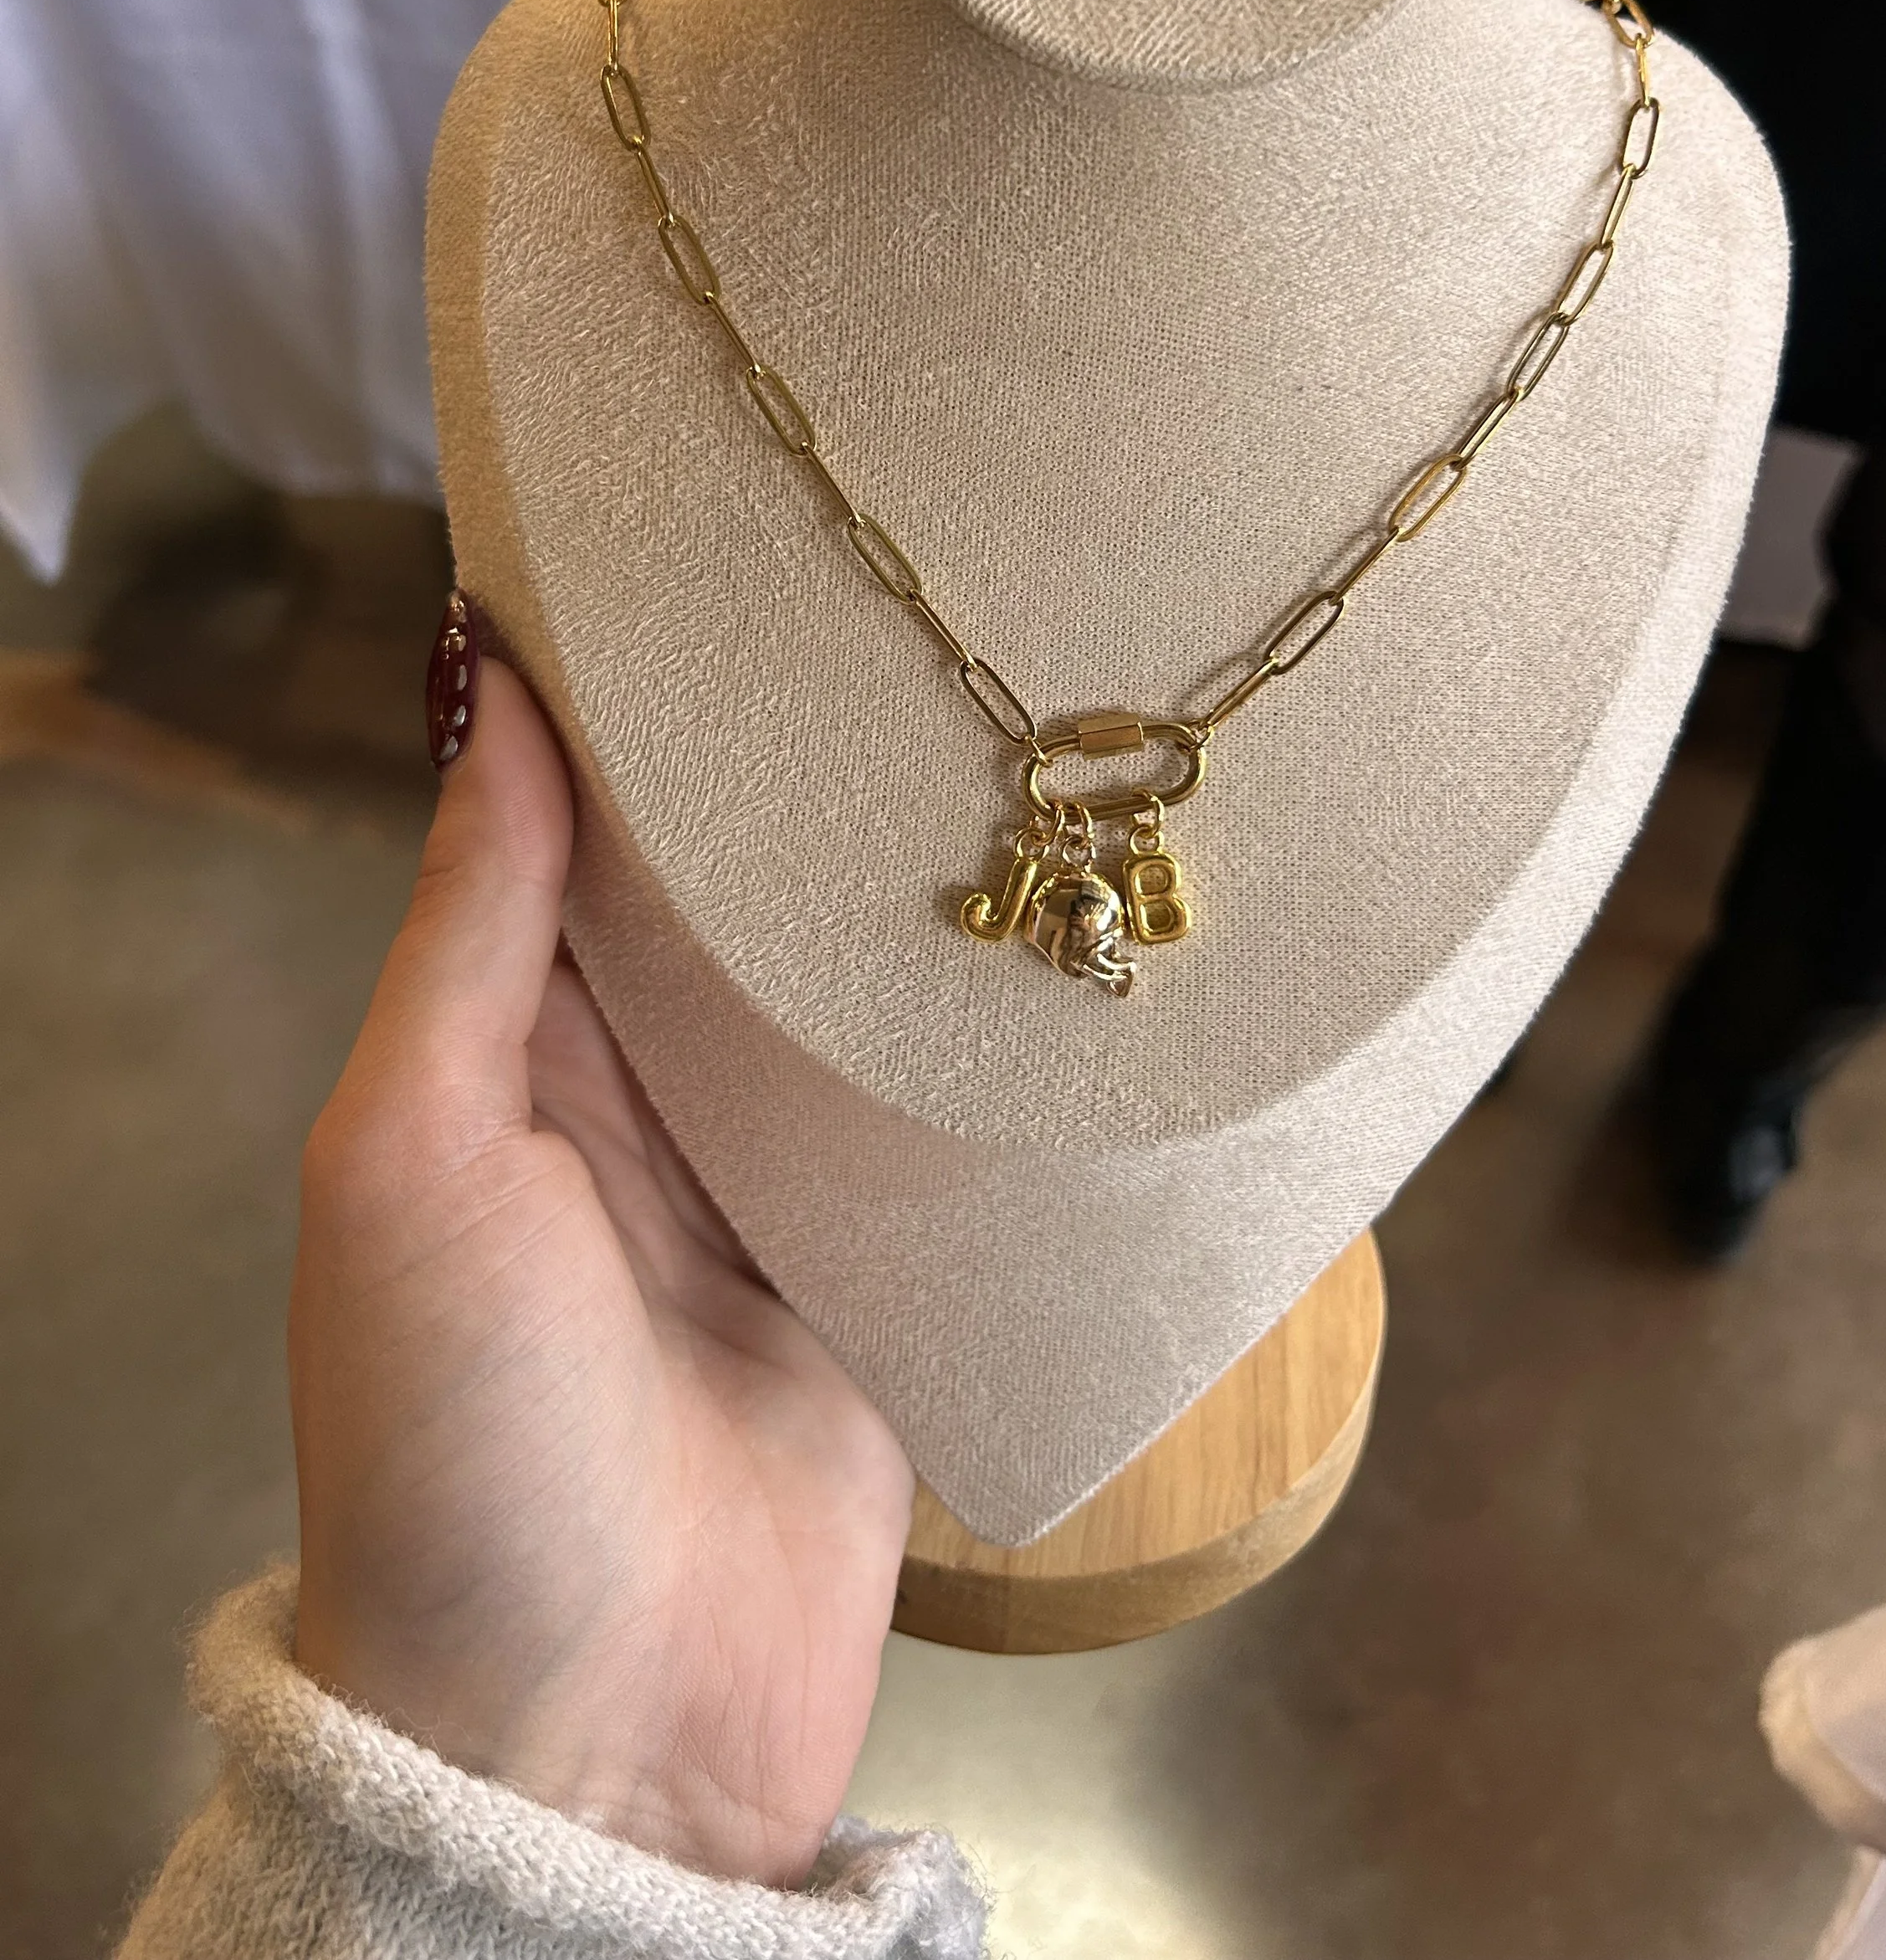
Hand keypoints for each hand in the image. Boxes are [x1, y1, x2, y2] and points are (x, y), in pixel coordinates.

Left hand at [290, 644, 913, 1886]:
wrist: (596, 1733)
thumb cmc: (454, 1439)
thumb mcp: (409, 1159)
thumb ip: (467, 933)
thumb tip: (493, 693)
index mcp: (515, 1051)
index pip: (578, 829)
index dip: (636, 704)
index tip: (721, 555)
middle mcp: (649, 1099)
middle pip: (738, 902)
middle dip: (807, 788)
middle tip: (920, 621)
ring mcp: (776, 1186)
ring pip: (852, 999)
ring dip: (913, 909)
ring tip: (1023, 745)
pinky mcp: (889, 1274)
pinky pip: (947, 1134)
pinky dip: (991, 1058)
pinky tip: (1073, 946)